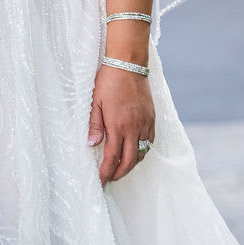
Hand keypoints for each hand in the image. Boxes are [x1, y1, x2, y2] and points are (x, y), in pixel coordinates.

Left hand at [87, 63, 154, 184]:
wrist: (128, 63)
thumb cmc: (108, 81)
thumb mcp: (95, 102)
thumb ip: (94, 125)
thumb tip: (91, 144)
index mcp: (117, 125)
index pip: (112, 157)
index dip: (106, 172)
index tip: (101, 181)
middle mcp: (134, 127)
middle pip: (129, 161)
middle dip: (119, 173)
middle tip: (110, 178)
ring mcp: (145, 123)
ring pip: (142, 152)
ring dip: (131, 163)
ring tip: (121, 166)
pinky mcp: (151, 117)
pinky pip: (150, 140)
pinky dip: (143, 150)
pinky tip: (135, 150)